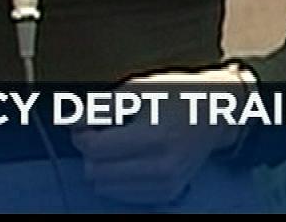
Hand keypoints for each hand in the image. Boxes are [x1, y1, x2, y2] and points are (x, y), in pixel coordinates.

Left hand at [72, 68, 243, 206]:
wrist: (212, 114)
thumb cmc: (175, 95)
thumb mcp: (137, 89)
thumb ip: (101, 107)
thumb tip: (73, 123)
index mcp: (154, 137)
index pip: (95, 149)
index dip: (80, 133)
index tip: (84, 122)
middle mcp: (161, 167)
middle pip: (96, 172)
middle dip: (90, 151)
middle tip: (100, 131)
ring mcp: (166, 185)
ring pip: (104, 188)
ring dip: (102, 166)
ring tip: (117, 144)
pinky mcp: (167, 194)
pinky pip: (121, 196)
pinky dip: (117, 178)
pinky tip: (129, 158)